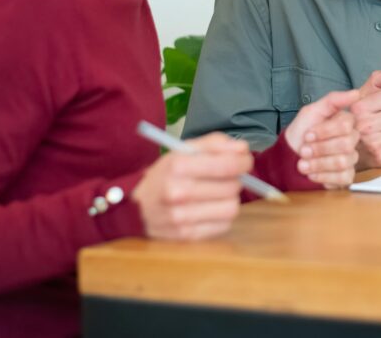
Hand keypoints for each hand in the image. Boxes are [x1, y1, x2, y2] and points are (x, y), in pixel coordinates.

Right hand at [132, 133, 250, 240]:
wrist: (135, 207)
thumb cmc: (165, 175)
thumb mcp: (183, 151)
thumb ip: (215, 144)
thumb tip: (243, 149)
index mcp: (178, 166)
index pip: (228, 165)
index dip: (244, 162)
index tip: (245, 161)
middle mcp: (178, 193)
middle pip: (232, 187)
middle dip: (234, 180)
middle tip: (224, 178)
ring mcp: (182, 217)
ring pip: (232, 208)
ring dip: (229, 199)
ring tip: (215, 195)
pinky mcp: (187, 236)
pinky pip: (224, 225)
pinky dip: (221, 216)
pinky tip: (208, 209)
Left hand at [285, 89, 360, 188]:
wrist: (287, 157)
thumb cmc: (300, 133)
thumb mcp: (311, 112)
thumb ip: (333, 100)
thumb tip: (355, 93)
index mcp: (345, 124)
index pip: (346, 125)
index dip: (324, 131)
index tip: (308, 134)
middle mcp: (351, 141)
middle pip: (346, 144)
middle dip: (319, 148)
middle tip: (304, 150)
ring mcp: (350, 160)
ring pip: (343, 162)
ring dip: (318, 163)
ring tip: (303, 163)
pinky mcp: (345, 177)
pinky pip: (343, 178)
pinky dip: (323, 177)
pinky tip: (312, 174)